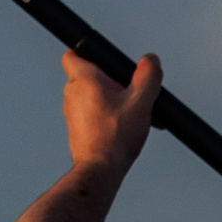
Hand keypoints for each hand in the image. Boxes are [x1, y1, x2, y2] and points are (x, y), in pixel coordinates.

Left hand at [62, 47, 157, 178]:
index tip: (106, 59)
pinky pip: (91, 113)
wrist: (101, 169)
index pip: (74, 52)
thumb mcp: (141, 100)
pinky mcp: (76, 128)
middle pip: (90, 74)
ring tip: (128, 114)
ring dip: (110, 100)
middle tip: (128, 92)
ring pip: (92, 95)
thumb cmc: (114, 138)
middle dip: (110, 80)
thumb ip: (148, 75)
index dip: (90, 52)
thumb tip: (150, 60)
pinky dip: (106, 115)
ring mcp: (72, 112)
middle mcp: (72, 93)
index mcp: (83, 78)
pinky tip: (122, 127)